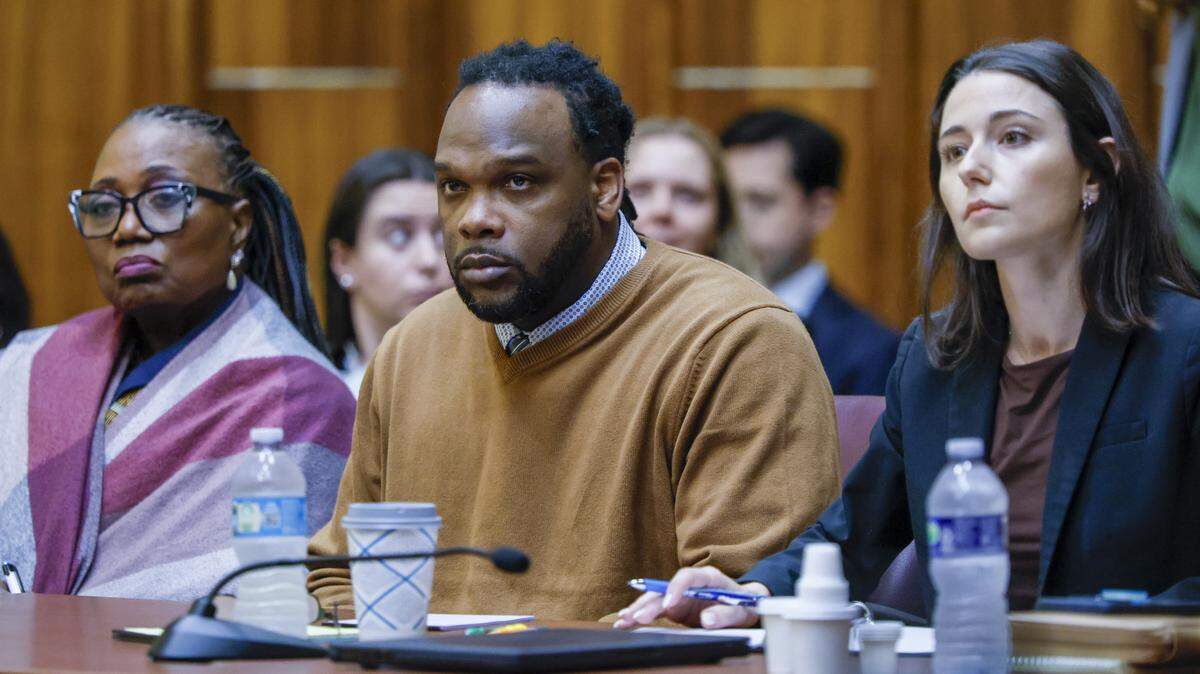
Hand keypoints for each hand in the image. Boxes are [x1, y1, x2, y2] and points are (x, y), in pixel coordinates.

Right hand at [612, 566, 766, 629]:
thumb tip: (706, 620)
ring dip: (640, 608)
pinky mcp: (675, 606)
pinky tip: (626, 621)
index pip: (688, 577)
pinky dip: (641, 615)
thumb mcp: (742, 611)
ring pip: (656, 598)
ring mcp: (680, 594)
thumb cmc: (744, 605)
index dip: (676, 588)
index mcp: (708, 577)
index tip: (669, 605)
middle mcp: (690, 583)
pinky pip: (656, 609)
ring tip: (624, 620)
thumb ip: (726, 615)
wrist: (744, 604)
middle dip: (650, 602)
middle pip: (666, 588)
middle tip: (638, 617)